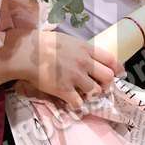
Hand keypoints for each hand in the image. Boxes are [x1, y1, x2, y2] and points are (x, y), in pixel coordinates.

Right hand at [0, 27, 121, 109]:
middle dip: (106, 83)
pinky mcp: (64, 90)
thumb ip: (80, 49)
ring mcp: (75, 77)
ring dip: (91, 94)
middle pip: (108, 77)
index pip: (110, 59)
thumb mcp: (67, 40)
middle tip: (99, 85)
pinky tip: (71, 101)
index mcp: (85, 49)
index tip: (119, 73)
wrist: (26, 52)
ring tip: (83, 93)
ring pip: (96, 91)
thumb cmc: (43, 42)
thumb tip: (87, 56)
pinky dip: (76, 104)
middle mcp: (84, 63)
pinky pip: (78, 103)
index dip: (117, 68)